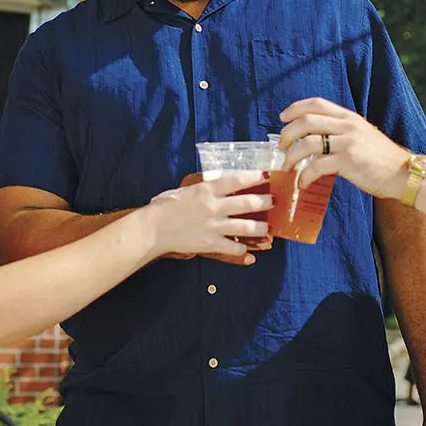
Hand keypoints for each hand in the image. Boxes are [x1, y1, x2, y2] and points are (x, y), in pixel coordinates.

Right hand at [145, 171, 271, 263]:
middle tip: (273, 201)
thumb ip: (204, 188)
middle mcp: (213, 206)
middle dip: (265, 202)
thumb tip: (220, 186)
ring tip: (267, 228)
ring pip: (247, 227)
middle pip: (248, 203)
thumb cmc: (165, 207)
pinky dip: (243, 250)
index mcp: (206, 190)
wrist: (152, 228)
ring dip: (261, 228)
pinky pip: (233, 248)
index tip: (266, 175)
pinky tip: (247, 250)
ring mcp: (213, 226)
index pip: (236, 180)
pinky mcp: (210, 244)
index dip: (254, 177)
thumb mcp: (186, 190)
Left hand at [278, 98, 413, 199]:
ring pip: (307, 143)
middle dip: (287, 133)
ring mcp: (348, 142)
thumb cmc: (382, 159)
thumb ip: (342, 132)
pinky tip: (303, 183)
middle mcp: (347, 126)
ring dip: (291, 156)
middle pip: (306, 121)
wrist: (404, 174)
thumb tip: (316, 137)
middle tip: (281, 147)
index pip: (316, 103)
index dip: (295, 108)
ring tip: (287, 167)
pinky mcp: (348, 161)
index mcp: (349, 117)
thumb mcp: (363, 135)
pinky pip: (316, 166)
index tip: (283, 118)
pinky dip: (305, 175)